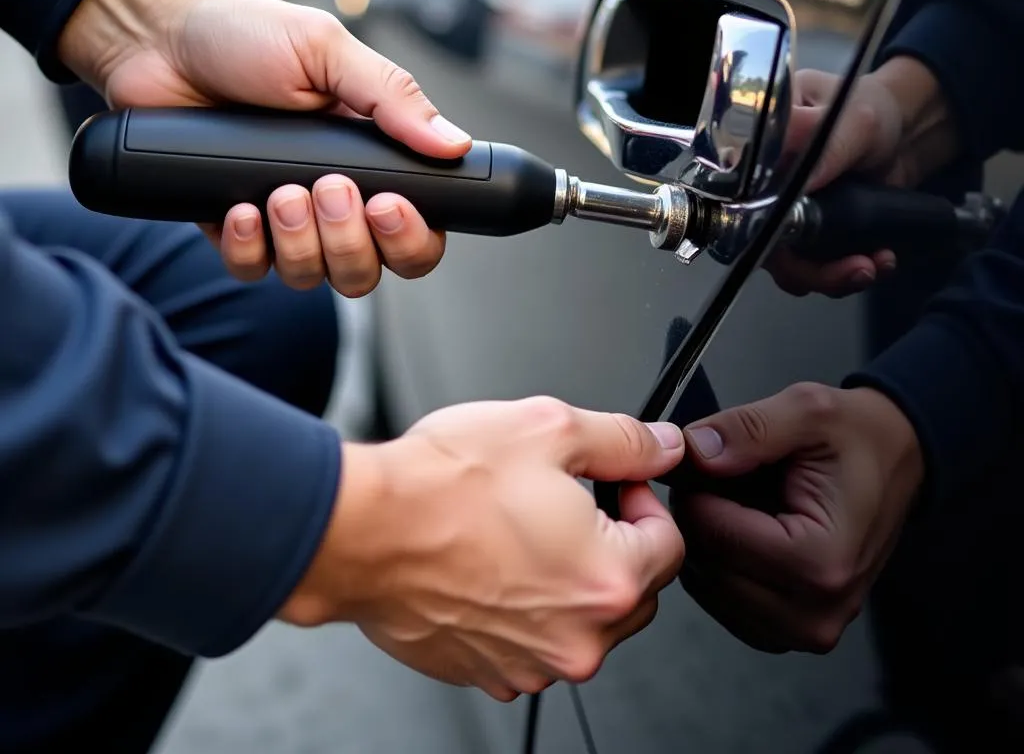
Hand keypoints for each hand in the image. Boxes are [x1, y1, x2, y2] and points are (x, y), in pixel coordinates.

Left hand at [57, 0, 471, 294]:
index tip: (389, 206)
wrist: (158, 35)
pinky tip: (239, 206)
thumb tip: (455, 145)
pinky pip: (253, 270)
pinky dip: (248, 246)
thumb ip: (393, 98)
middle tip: (326, 187)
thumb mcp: (328, 51)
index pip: (419, 231)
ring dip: (300, 243)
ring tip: (278, 191)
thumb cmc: (247, 33)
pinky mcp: (234, 227)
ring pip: (313, 276)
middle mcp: (334, 199)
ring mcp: (284, 218)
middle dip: (350, 241)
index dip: (412, 238)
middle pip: (369, 269)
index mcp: (373, 159)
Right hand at [280, 398, 686, 700]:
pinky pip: (533, 639)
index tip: (613, 483)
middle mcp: (577, 638)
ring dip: (567, 575)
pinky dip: (525, 605)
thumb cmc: (442, 485)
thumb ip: (623, 441)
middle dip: (612, 541)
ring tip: (518, 528)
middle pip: (633, 588)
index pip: (670, 542)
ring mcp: (530, 664)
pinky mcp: (488, 670)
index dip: (643, 500)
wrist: (360, 531)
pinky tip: (490, 562)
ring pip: (582, 616)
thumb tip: (663, 447)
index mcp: (606, 579)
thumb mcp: (547, 428)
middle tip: (564, 501)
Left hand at [672, 384, 922, 653]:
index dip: (696, 489)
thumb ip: (748, 427)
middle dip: (699, 516)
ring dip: (707, 540)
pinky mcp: (788, 630)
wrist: (895, 459)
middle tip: (725, 477)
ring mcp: (802, 630)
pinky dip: (718, 564)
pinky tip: (742, 531)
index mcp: (821, 563)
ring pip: (705, 586)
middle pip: (704, 566)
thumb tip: (695, 451)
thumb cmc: (859, 438)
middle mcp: (813, 613)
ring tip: (741, 503)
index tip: (711, 461)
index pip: (711, 534)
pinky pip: (720, 602)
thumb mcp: (807, 409)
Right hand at [768, 58, 957, 297]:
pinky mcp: (810, 236)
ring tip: (874, 265)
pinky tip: (880, 259)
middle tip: (856, 268)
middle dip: (810, 270)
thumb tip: (801, 185)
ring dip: (832, 278)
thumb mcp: (852, 118)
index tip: (799, 246)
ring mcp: (784, 216)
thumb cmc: (869, 109)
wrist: (905, 130)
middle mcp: (759, 191)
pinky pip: (816, 269)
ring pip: (790, 267)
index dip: (761, 232)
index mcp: (753, 153)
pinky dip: (847, 275)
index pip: (737, 204)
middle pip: (761, 247)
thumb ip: (826, 147)